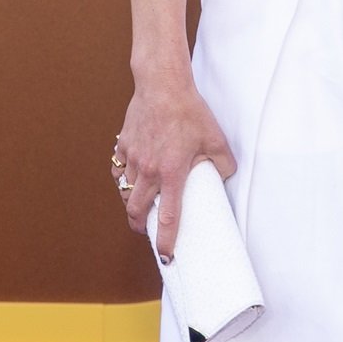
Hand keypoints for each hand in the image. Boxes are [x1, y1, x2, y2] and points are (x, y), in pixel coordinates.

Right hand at [116, 76, 236, 256]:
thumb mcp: (216, 140)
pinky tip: (131, 177)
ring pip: (124, 190)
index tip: (166, 256)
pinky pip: (119, 169)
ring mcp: (132, 157)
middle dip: (139, 225)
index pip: (167, 217)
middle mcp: (149, 170)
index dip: (166, 241)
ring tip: (139, 204)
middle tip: (145, 230)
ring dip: (130, 201)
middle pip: (135, 209)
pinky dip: (123, 178)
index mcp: (172, 173)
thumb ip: (223, 164)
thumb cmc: (190, 111)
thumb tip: (223, 177)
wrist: (162, 85)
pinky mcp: (123, 144)